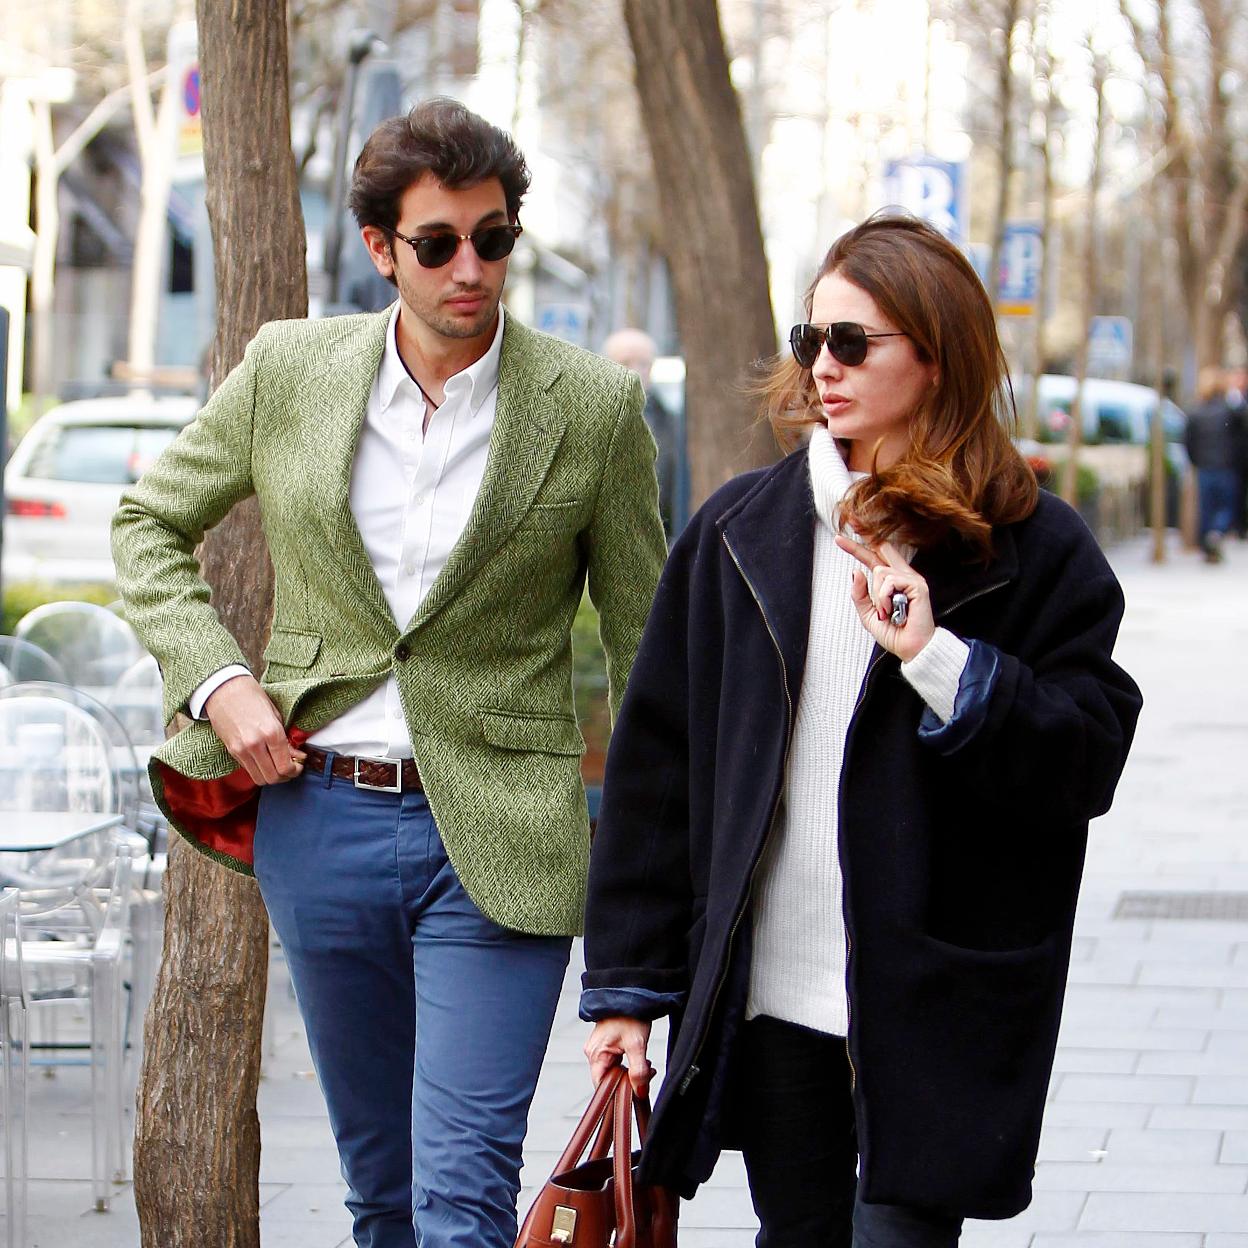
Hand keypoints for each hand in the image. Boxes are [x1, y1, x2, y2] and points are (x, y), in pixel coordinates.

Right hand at [204, 674, 304, 784]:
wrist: (224, 689)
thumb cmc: (252, 697)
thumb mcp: (276, 715)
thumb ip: (285, 739)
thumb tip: (296, 756)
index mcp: (271, 732)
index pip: (285, 766)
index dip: (296, 770)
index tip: (299, 765)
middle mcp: (255, 745)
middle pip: (273, 777)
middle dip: (286, 776)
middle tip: (291, 768)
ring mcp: (241, 750)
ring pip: (260, 778)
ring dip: (272, 777)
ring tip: (278, 766)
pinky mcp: (231, 751)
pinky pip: (248, 770)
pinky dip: (259, 770)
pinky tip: (265, 761)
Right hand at [584, 1016, 653, 1097]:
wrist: (631, 993)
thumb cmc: (630, 1014)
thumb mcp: (637, 1044)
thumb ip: (638, 1071)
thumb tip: (639, 1092)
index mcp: (596, 1054)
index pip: (601, 1086)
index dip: (617, 1093)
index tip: (634, 1092)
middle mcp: (594, 1052)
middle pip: (608, 1079)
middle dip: (628, 1081)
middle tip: (646, 1074)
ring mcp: (599, 1047)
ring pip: (614, 1070)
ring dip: (631, 1071)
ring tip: (645, 1064)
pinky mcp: (607, 1043)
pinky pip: (616, 1061)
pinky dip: (629, 1063)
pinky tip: (639, 1057)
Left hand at [834, 536, 935, 661]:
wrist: (911, 649)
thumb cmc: (894, 633)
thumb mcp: (868, 614)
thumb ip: (860, 594)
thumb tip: (855, 571)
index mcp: (892, 581)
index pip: (874, 558)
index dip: (859, 545)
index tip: (842, 535)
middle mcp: (903, 575)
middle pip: (880, 549)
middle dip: (864, 535)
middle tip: (851, 519)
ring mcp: (911, 578)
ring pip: (879, 571)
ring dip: (877, 597)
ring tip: (888, 612)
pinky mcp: (917, 585)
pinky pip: (889, 582)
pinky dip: (885, 599)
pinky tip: (893, 610)